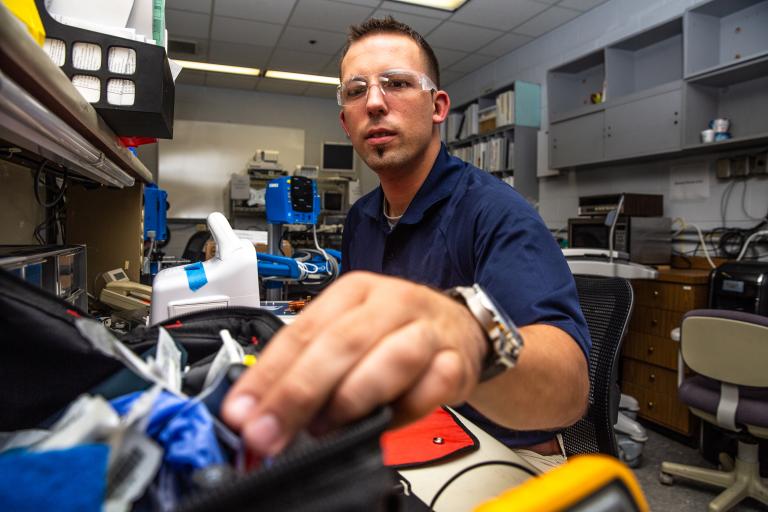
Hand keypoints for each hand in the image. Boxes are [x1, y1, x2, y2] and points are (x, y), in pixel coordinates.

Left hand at [222, 271, 486, 456]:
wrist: (457, 327)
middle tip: (270, 433)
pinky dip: (406, 410)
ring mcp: (426, 329)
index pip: (301, 332)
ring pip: (394, 357)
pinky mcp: (456, 359)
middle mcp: (389, 303)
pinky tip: (385, 422)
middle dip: (299, 393)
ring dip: (354, 397)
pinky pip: (432, 387)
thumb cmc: (393, 331)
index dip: (268, 376)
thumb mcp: (346, 333)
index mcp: (352, 292)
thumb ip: (307, 366)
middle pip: (341, 343)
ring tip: (326, 427)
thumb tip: (260, 412)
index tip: (242, 414)